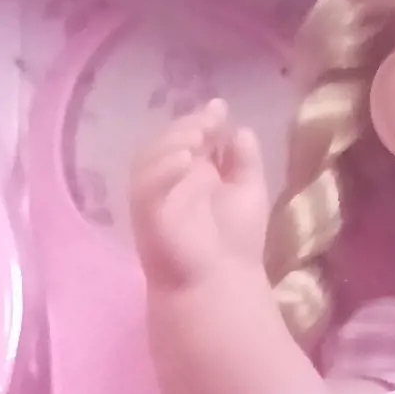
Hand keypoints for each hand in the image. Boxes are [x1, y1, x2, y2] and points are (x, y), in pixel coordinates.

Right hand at [130, 99, 270, 297]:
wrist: (222, 284)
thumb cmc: (236, 243)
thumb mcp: (249, 192)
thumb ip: (245, 161)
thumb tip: (241, 129)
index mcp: (191, 175)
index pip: (188, 137)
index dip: (200, 120)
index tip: (219, 109)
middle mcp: (168, 183)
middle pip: (166, 143)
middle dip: (186, 126)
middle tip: (209, 123)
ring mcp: (155, 199)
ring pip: (148, 160)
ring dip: (171, 143)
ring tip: (198, 137)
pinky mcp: (146, 216)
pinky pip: (145, 188)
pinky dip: (162, 169)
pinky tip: (184, 160)